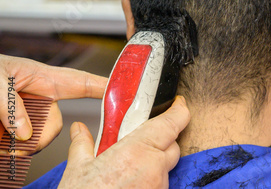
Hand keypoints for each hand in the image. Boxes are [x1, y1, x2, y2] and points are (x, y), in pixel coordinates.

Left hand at [0, 54, 106, 152]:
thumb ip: (11, 105)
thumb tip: (24, 132)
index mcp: (44, 78)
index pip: (84, 83)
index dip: (107, 90)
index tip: (126, 97)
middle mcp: (41, 95)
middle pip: (55, 124)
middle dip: (38, 139)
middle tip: (16, 146)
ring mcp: (30, 111)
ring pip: (39, 137)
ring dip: (21, 146)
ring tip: (2, 145)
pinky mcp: (16, 125)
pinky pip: (24, 143)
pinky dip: (11, 149)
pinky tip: (1, 147)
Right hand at [59, 96, 189, 188]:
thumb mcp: (78, 169)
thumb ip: (82, 145)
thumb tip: (79, 130)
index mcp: (137, 150)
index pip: (172, 123)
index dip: (179, 110)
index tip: (178, 103)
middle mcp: (154, 168)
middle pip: (172, 145)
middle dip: (162, 139)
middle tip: (141, 139)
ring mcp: (158, 187)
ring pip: (166, 167)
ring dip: (155, 162)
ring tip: (130, 166)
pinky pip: (160, 184)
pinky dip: (150, 179)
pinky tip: (131, 182)